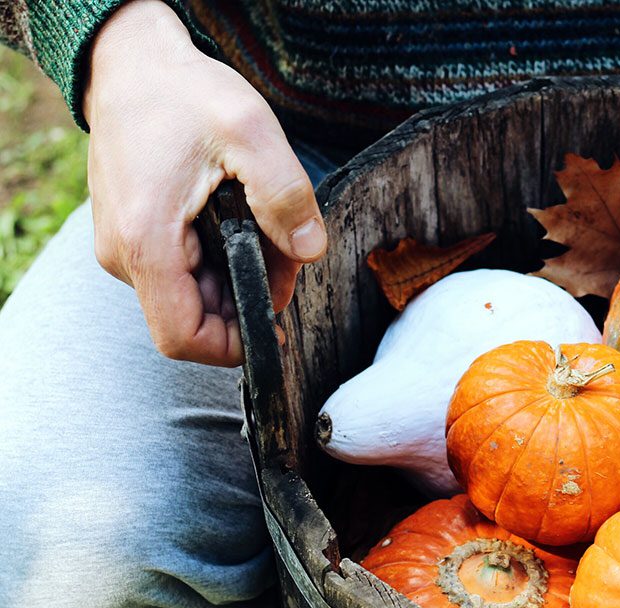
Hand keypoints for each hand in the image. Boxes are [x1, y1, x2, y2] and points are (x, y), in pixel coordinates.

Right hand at [84, 0, 325, 365]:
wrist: (132, 64)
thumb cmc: (185, 94)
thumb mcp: (249, 130)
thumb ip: (286, 195)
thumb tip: (310, 251)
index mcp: (145, 241)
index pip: (183, 337)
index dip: (234, 346)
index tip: (277, 329)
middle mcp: (125, 256)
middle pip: (194, 320)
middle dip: (249, 303)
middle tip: (288, 258)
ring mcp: (126, 249)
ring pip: (192, 298)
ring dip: (240, 280)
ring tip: (271, 233)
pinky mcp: (135, 239)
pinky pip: (183, 273)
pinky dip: (222, 261)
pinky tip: (246, 226)